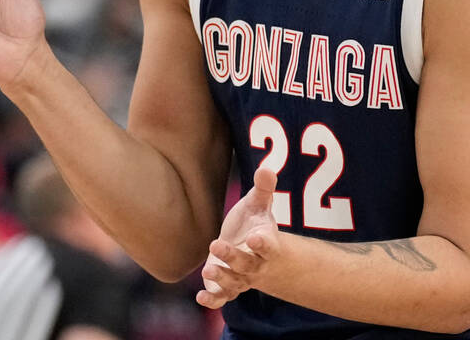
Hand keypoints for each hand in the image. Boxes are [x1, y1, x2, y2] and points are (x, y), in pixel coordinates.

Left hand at [196, 166, 283, 308]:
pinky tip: (201, 297)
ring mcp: (242, 278)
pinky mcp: (226, 287)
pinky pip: (222, 298)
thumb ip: (263, 189)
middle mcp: (256, 264)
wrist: (253, 252)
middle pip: (247, 264)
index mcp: (267, 243)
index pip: (268, 245)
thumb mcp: (259, 205)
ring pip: (234, 282)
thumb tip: (265, 167)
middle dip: (233, 257)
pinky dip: (213, 300)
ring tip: (208, 270)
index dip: (263, 243)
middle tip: (216, 244)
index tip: (255, 236)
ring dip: (222, 278)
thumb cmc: (255, 224)